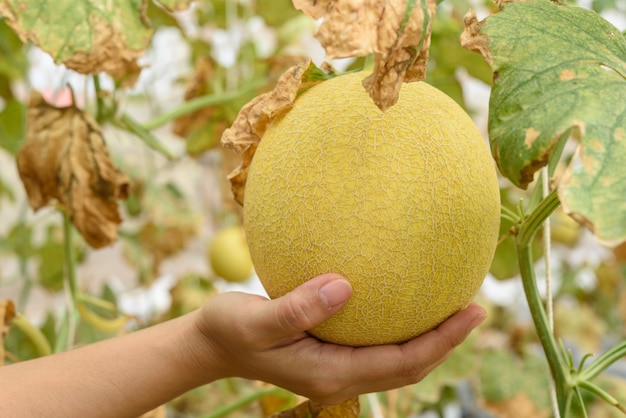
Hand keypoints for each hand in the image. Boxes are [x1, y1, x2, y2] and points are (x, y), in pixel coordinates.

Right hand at [190, 273, 486, 404]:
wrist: (212, 345)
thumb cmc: (229, 330)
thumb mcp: (256, 320)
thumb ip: (298, 308)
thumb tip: (345, 286)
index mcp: (328, 374)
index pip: (401, 363)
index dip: (442, 341)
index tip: (473, 311)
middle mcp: (339, 378)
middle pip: (408, 367)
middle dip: (447, 342)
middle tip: (477, 307)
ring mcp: (336, 370)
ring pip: (397, 360)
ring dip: (429, 338)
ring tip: (453, 306)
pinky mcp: (331, 355)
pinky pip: (379, 347)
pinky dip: (403, 330)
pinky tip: (407, 302)